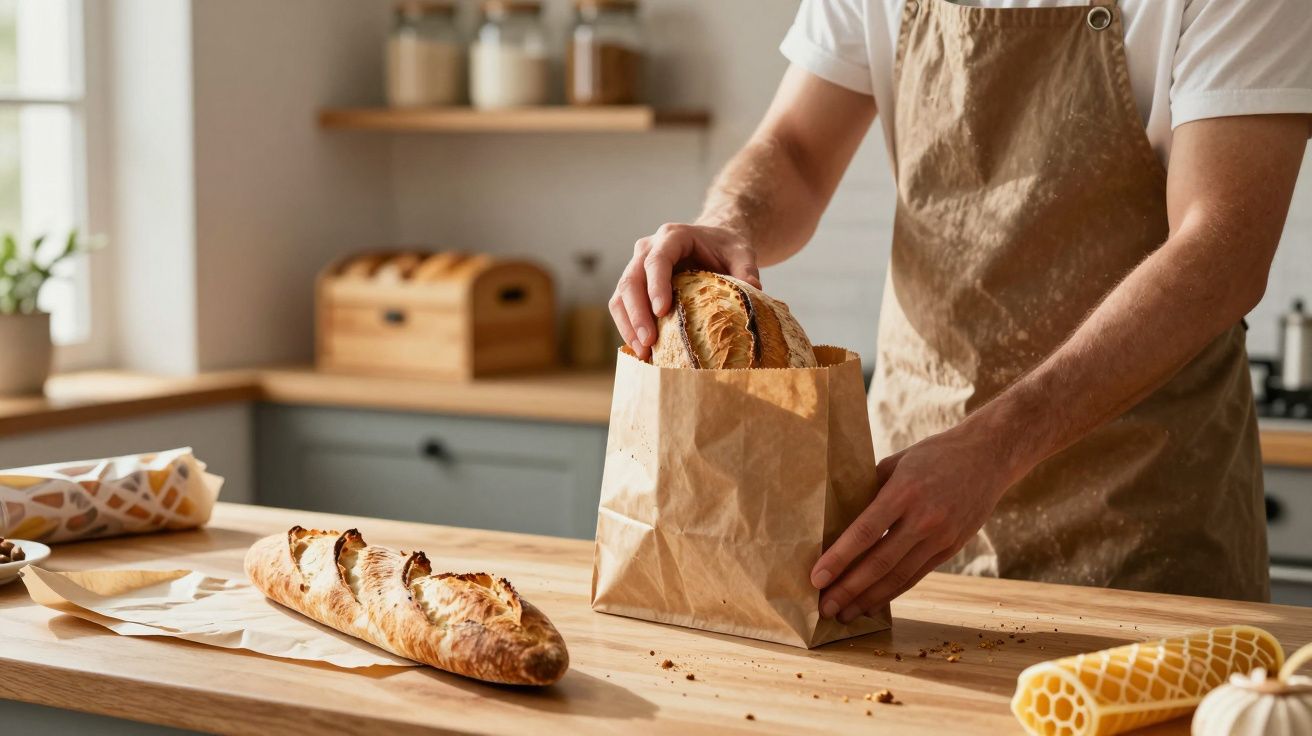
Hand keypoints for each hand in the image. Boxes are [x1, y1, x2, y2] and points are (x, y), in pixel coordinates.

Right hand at [609, 222, 760, 358]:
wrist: (712, 240)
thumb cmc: (726, 247)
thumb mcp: (742, 253)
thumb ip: (746, 270)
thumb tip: (753, 291)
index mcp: (672, 236)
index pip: (656, 261)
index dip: (656, 286)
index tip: (662, 312)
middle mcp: (647, 249)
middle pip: (631, 280)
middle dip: (637, 313)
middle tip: (649, 342)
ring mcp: (636, 266)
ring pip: (620, 295)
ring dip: (628, 325)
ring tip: (643, 353)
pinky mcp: (634, 285)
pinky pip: (622, 306)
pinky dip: (628, 328)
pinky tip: (641, 350)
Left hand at [810, 423, 1024, 622]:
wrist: (988, 457)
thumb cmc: (934, 455)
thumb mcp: (897, 462)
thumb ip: (870, 491)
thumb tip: (839, 520)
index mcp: (904, 492)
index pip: (865, 532)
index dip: (839, 558)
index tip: (816, 578)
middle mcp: (924, 519)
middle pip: (879, 563)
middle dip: (848, 589)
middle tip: (824, 608)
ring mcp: (941, 537)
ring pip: (898, 577)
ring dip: (868, 599)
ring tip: (843, 615)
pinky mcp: (951, 548)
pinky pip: (916, 576)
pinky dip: (892, 592)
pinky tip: (873, 604)